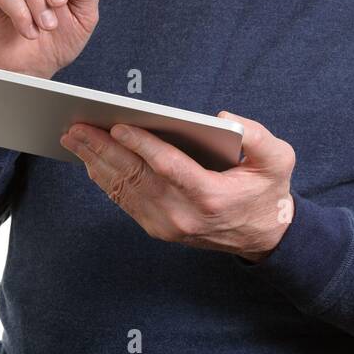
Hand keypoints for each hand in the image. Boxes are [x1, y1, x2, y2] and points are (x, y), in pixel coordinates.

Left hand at [61, 110, 295, 260]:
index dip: (142, 145)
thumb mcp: (278, 159)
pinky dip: (105, 180)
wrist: (264, 235)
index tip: (119, 125)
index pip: (168, 167)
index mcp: (210, 196)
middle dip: (103, 149)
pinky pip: (125, 202)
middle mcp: (183, 214)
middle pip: (135, 177)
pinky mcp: (159, 229)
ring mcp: (168, 225)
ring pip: (124, 190)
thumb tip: (222, 118)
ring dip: (96, 163)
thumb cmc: (267, 191)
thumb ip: (257, 136)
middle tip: (77, 127)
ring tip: (75, 139)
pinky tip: (91, 161)